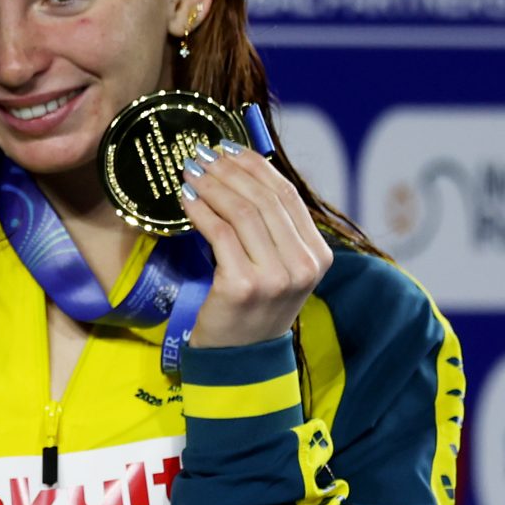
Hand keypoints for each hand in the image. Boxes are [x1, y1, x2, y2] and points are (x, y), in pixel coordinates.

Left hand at [181, 143, 332, 348]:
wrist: (241, 357)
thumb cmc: (253, 307)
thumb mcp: (276, 267)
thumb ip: (271, 229)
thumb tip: (242, 173)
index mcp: (318, 255)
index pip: (287, 196)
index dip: (256, 166)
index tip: (228, 147)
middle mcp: (302, 264)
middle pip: (264, 199)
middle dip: (229, 170)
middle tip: (202, 154)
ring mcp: (274, 276)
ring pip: (242, 212)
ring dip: (212, 185)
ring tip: (190, 171)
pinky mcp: (242, 286)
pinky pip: (219, 234)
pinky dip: (200, 210)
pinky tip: (186, 198)